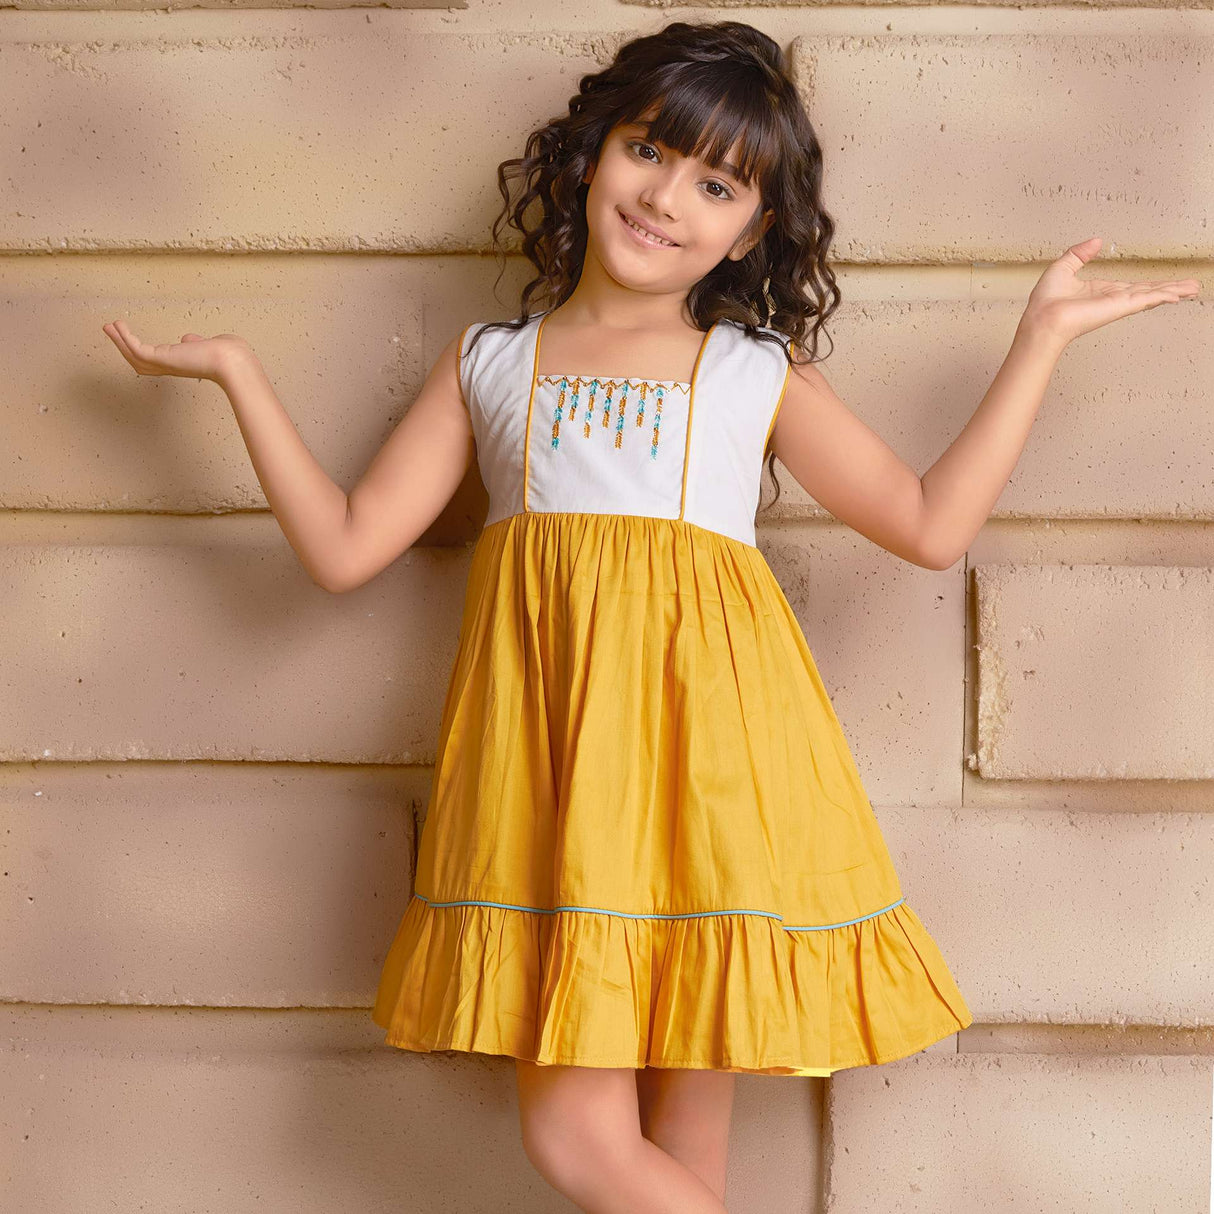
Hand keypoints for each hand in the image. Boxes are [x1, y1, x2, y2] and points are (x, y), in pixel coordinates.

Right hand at [101, 318, 255, 383]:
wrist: (234, 361)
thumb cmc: (229, 355)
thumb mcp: (207, 346)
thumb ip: (194, 343)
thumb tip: (188, 339)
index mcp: (180, 364)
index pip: (154, 360)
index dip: (139, 349)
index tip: (129, 337)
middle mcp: (170, 366)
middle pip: (138, 360)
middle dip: (122, 345)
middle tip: (110, 329)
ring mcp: (165, 364)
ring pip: (133, 355)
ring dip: (119, 340)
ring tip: (108, 325)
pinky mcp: (163, 358)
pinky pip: (137, 349)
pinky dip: (125, 338)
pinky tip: (119, 325)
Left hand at [1020, 236, 1199, 346]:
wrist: (1042, 320)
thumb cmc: (1045, 303)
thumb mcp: (1062, 268)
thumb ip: (1079, 253)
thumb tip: (1095, 241)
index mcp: (1099, 292)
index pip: (1130, 287)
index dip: (1148, 286)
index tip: (1161, 285)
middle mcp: (1112, 299)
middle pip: (1147, 291)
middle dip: (1169, 289)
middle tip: (1188, 287)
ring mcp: (1118, 304)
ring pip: (1152, 295)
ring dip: (1174, 291)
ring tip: (1193, 289)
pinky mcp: (1120, 306)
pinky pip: (1147, 299)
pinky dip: (1164, 296)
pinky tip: (1179, 296)